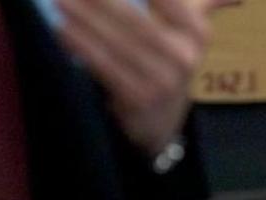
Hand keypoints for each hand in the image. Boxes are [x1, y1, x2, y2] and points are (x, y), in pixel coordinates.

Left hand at [55, 0, 228, 152]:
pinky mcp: (139, 99)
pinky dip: (82, 47)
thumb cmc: (169, 62)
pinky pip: (105, 67)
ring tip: (61, 1)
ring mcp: (162, 81)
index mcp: (198, 34)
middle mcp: (185, 57)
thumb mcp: (190, 30)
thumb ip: (204, 1)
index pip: (170, 1)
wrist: (161, 123)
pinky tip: (63, 30)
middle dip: (100, 1)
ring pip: (117, 43)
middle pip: (135, 20)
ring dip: (85, 20)